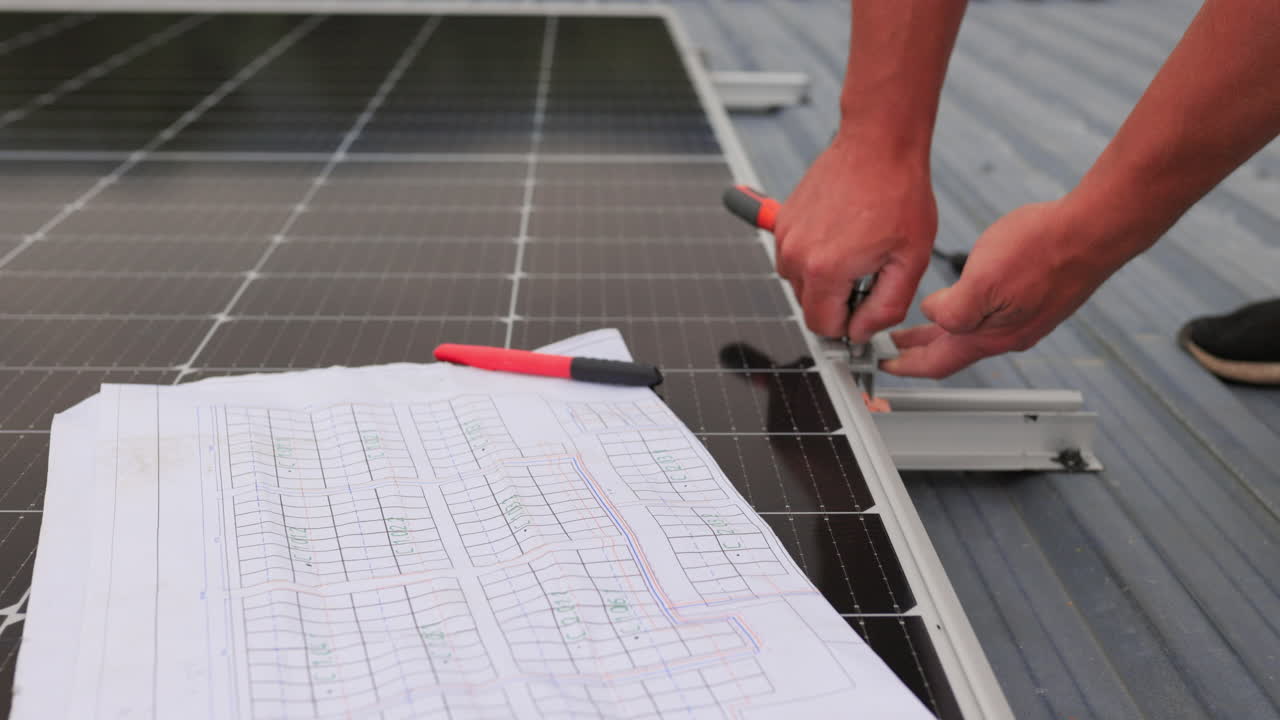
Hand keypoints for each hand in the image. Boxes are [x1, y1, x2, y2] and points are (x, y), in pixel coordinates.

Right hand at [775, 134, 936, 342]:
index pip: (823, 327)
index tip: (866, 313)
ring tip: (856, 252)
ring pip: (800, 284)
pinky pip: (794, 257)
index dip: (848, 327)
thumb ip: (886, 307)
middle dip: (838, 302)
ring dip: (825, 280)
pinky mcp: (783, 221)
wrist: (878, 143)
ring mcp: (785, 236)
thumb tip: (861, 333)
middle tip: (870, 274)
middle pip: (809, 307)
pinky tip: (843, 236)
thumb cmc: (898, 192)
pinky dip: (815, 257)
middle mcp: (796, 255)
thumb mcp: (910, 260)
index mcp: (825, 270)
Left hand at [883, 200, 1131, 377]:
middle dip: (919, 350)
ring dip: (942, 332)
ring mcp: (1025, 319)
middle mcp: (1009, 335)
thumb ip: (953, 308)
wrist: (1096, 229)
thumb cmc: (1045, 248)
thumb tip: (932, 317)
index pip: (938, 363)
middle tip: (893, 348)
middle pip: (952, 351)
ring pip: (972, 332)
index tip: (884, 365)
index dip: (907, 366)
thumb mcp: (983, 278)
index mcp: (990, 336)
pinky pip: (991, 316)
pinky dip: (967, 314)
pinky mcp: (1037, 300)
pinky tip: (964, 297)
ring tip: (919, 326)